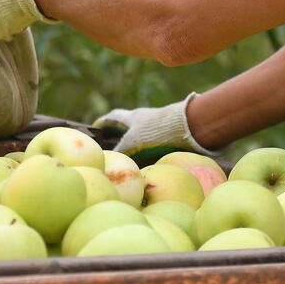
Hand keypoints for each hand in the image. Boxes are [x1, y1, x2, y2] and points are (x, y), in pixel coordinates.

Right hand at [93, 94, 214, 164]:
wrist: (188, 127)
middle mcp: (147, 119)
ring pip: (145, 138)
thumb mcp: (132, 144)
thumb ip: (120, 153)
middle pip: (130, 127)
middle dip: (122, 137)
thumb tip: (108, 162)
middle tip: (115, 148)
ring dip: (138, 148)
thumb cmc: (156, 132)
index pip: (115, 118)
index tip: (96, 126)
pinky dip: (153, 155)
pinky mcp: (173, 136)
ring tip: (133, 162)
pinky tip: (152, 166)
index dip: (104, 123)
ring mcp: (161, 127)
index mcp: (134, 117)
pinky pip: (159, 147)